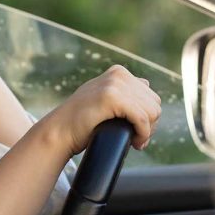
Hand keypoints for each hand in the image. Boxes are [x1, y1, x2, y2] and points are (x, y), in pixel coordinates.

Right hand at [42, 64, 161, 155]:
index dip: (147, 117)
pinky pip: (142, 119)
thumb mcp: (103, 96)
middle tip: (136, 138)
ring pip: (152, 112)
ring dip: (147, 131)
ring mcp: (114, 84)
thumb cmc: (81, 121)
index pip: (151, 96)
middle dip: (149, 125)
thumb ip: (122, 88)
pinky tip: (134, 142)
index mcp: (118, 72)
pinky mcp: (112, 97)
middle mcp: (118, 75)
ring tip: (134, 140)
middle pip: (154, 104)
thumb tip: (146, 83)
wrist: (60, 131)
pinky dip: (142, 134)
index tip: (136, 131)